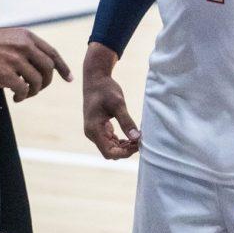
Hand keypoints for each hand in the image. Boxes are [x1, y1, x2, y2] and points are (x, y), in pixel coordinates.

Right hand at [0, 27, 71, 101]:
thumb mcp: (7, 37)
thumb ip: (23, 47)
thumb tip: (37, 66)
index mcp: (26, 36)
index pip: (52, 52)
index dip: (62, 67)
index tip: (68, 78)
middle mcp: (24, 46)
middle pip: (48, 68)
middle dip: (46, 82)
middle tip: (37, 89)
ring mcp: (16, 60)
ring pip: (38, 81)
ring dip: (33, 91)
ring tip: (23, 94)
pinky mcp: (6, 74)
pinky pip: (24, 89)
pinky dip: (22, 96)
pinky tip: (15, 97)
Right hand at [83, 44, 140, 159]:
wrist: (95, 79)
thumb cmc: (106, 89)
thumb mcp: (118, 104)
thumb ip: (126, 121)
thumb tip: (137, 138)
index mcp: (94, 129)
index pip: (109, 152)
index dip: (124, 153)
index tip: (138, 144)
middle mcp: (92, 133)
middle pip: (110, 152)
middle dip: (126, 150)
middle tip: (141, 140)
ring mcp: (95, 132)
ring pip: (111, 148)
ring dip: (125, 146)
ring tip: (138, 138)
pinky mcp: (99, 128)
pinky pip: (110, 141)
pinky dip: (121, 141)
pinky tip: (132, 135)